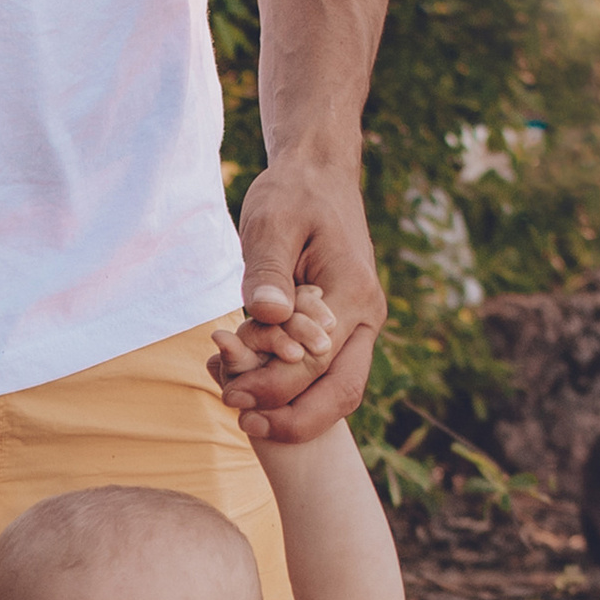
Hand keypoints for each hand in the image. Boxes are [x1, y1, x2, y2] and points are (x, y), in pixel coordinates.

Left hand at [220, 153, 384, 444]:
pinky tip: (254, 387)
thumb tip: (265, 316)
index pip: (316, 362)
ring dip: (296, 412)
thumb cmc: (292, 193)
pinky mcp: (346, 330)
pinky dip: (296, 390)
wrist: (320, 175)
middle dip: (294, 419)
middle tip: (244, 423)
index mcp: (354, 293)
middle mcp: (368, 318)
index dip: (274, 386)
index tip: (231, 396)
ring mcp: (362, 327)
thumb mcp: (271, 221)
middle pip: (342, 393)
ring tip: (246, 414)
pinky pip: (327, 375)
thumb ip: (268, 271)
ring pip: (339, 391)